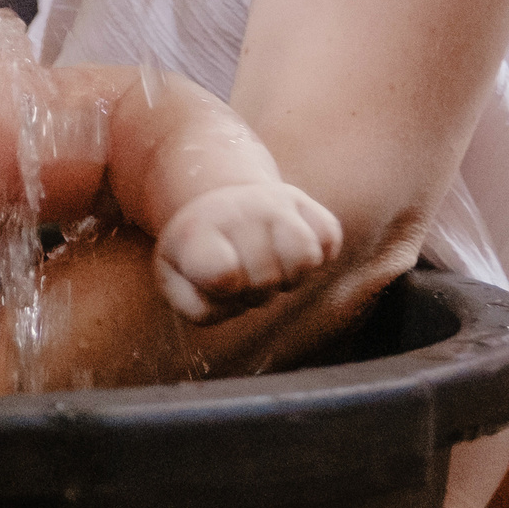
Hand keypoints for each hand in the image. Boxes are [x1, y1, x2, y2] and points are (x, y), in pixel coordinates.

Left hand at [151, 182, 340, 325]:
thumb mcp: (179, 282)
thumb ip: (198, 306)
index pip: (221, 273)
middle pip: (267, 280)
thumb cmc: (199, 256)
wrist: (218, 206)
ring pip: (305, 258)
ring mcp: (275, 202)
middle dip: (255, 292)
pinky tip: (288, 248)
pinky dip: (317, 256)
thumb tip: (233, 294)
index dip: (226, 290)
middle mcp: (238, 209)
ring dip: (289, 276)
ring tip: (268, 264)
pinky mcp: (307, 204)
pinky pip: (330, 240)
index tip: (218, 280)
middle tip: (242, 275)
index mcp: (196, 231)